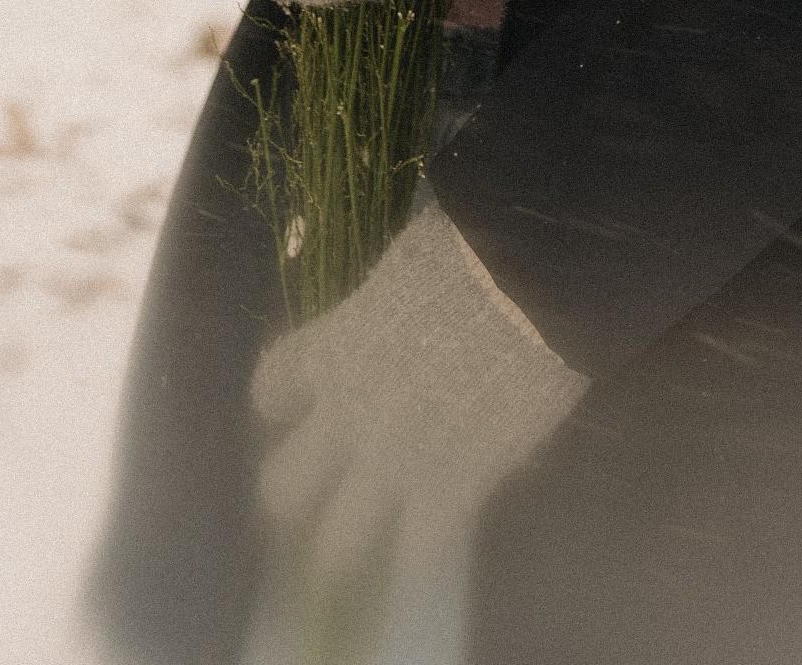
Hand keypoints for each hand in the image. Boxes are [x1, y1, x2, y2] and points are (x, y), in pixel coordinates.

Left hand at [251, 196, 587, 595]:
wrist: (527, 288)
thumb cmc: (469, 251)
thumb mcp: (404, 265)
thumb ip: (384, 301)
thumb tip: (393, 299)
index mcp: (332, 349)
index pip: (273, 385)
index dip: (278, 397)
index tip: (290, 401)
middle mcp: (347, 418)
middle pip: (285, 485)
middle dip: (293, 489)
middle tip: (314, 486)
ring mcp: (395, 463)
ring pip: (338, 542)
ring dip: (345, 541)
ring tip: (356, 542)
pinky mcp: (451, 489)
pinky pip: (420, 548)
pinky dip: (421, 550)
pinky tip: (426, 544)